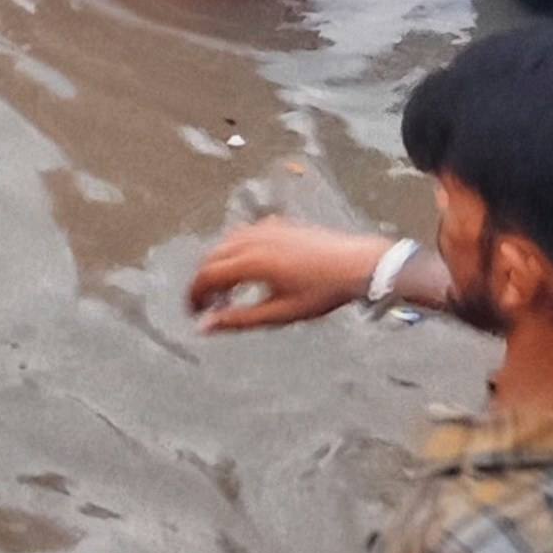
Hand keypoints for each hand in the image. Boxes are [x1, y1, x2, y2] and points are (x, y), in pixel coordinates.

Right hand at [188, 217, 382, 329]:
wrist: (357, 263)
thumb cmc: (322, 292)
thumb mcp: (279, 314)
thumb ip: (238, 320)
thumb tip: (204, 327)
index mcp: (250, 261)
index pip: (206, 276)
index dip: (195, 296)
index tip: (195, 313)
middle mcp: (252, 239)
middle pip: (211, 257)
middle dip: (204, 282)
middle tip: (209, 305)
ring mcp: (265, 228)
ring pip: (225, 243)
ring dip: (219, 265)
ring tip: (229, 290)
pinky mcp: (278, 224)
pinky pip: (244, 234)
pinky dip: (235, 251)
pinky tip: (249, 269)